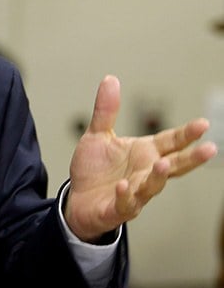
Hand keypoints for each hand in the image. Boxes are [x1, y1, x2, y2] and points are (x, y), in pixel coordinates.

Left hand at [65, 75, 216, 242]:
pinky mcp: (117, 208)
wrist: (77, 199)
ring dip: (158, 176)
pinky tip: (124, 186)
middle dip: (191, 158)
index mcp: (145, 153)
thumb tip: (111, 79)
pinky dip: (126, 195)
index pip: (171, 142)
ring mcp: (135, 193)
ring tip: (163, 163)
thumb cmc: (95, 169)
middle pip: (174, 166)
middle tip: (210, 149)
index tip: (203, 124)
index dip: (187, 134)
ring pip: (153, 186)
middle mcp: (145, 173)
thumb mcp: (98, 135)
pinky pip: (125, 203)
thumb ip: (106, 110)